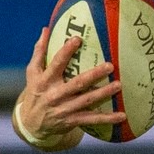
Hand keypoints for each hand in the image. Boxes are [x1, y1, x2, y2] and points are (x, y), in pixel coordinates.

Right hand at [16, 28, 124, 146]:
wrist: (30, 124)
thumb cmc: (35, 92)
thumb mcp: (33, 73)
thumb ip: (39, 52)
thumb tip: (46, 29)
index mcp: (45, 80)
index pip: (56, 64)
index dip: (66, 52)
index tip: (78, 40)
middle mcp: (55, 95)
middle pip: (77, 83)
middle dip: (94, 75)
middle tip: (110, 66)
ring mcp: (64, 109)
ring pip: (87, 101)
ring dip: (104, 93)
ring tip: (119, 85)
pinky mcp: (72, 121)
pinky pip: (92, 119)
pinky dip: (107, 118)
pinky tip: (122, 115)